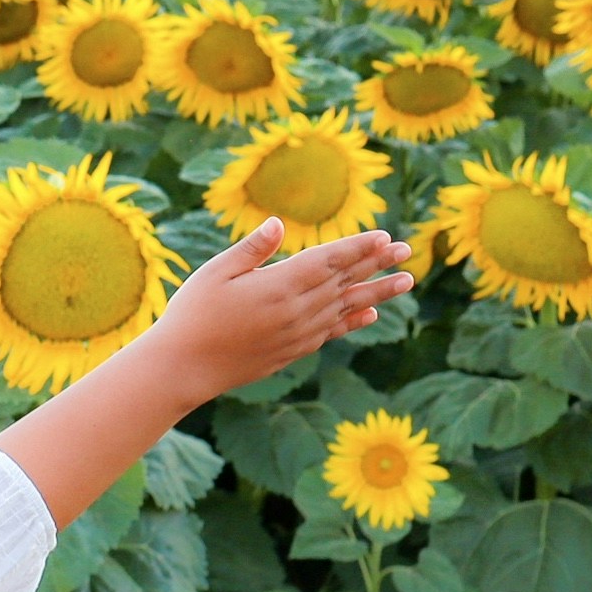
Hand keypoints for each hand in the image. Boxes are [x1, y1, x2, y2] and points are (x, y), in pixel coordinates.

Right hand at [148, 219, 413, 404]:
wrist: (185, 368)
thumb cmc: (192, 314)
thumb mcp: (215, 273)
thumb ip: (251, 249)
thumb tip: (279, 223)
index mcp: (279, 285)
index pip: (329, 260)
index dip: (358, 247)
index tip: (384, 236)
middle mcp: (297, 310)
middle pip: (345, 281)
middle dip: (377, 263)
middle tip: (407, 249)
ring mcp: (298, 333)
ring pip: (347, 307)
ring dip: (377, 292)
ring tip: (406, 281)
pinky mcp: (293, 351)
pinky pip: (333, 331)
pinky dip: (354, 320)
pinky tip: (369, 313)